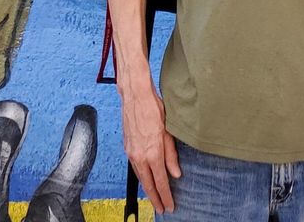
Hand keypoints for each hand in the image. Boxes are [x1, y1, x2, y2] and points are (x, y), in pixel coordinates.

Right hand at [121, 87, 180, 213]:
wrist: (135, 96)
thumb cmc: (154, 108)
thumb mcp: (168, 131)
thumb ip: (171, 154)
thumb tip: (176, 173)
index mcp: (153, 152)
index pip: (161, 181)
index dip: (166, 196)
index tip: (170, 206)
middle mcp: (140, 156)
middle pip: (148, 184)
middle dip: (156, 199)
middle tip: (162, 208)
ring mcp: (131, 152)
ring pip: (140, 177)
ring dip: (148, 189)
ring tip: (155, 197)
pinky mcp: (127, 147)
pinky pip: (135, 167)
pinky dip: (141, 176)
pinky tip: (146, 178)